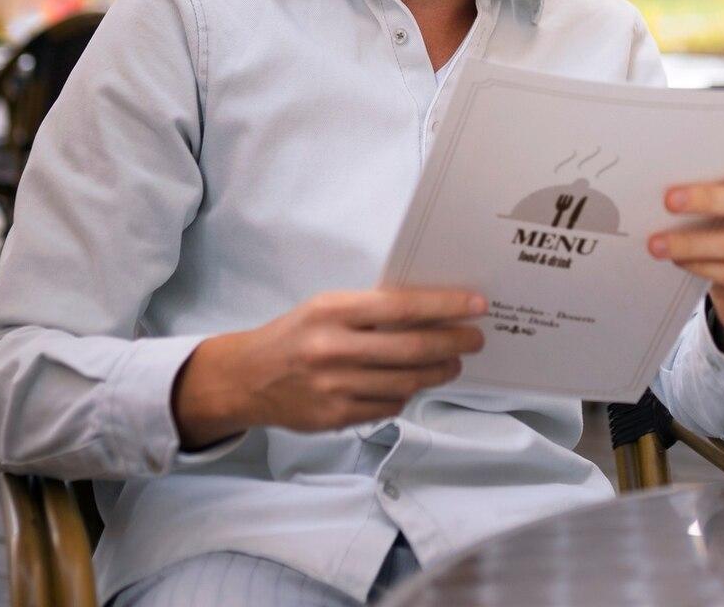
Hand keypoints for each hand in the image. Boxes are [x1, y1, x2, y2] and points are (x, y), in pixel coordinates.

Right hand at [172, 289, 485, 449]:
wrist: (247, 378)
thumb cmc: (295, 336)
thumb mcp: (326, 308)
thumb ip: (372, 310)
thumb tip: (431, 312)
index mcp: (333, 311)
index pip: (403, 307)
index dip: (446, 307)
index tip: (476, 306)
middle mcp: (334, 349)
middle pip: (413, 349)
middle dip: (454, 344)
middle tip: (475, 340)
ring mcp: (335, 387)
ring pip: (406, 382)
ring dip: (438, 373)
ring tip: (452, 364)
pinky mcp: (336, 417)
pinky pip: (388, 406)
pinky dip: (407, 394)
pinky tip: (413, 384)